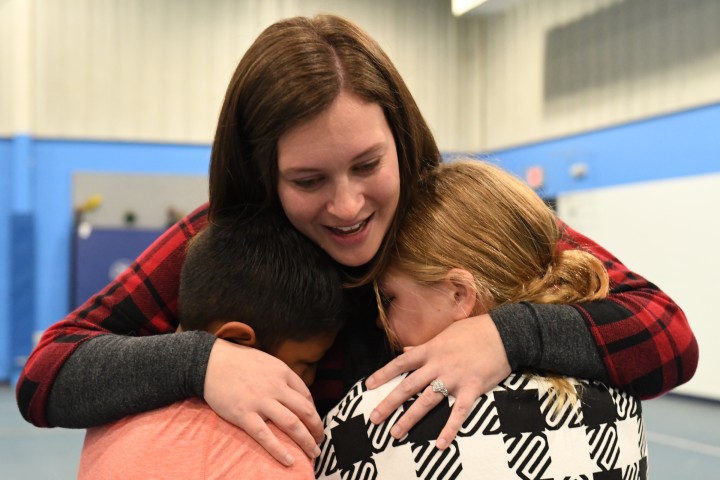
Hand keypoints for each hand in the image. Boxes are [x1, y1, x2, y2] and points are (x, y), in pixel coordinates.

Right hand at [204, 339, 323, 465]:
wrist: (210, 362)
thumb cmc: (238, 361)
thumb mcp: (267, 361)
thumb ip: (281, 376)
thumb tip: (294, 392)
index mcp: (283, 372)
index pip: (306, 395)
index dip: (313, 411)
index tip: (314, 422)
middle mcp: (276, 387)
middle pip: (305, 411)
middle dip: (317, 428)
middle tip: (320, 440)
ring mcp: (260, 401)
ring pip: (292, 424)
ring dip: (306, 441)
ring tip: (313, 452)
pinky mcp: (244, 414)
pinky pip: (265, 436)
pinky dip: (279, 450)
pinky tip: (290, 461)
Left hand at [365, 314, 510, 448]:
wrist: (504, 333)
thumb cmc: (474, 331)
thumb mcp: (445, 333)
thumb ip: (423, 345)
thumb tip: (405, 350)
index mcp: (430, 350)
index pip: (400, 363)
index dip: (383, 374)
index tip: (368, 386)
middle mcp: (438, 365)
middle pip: (408, 386)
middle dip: (389, 403)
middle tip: (374, 418)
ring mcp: (454, 378)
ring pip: (426, 401)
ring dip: (410, 418)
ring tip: (396, 433)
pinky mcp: (472, 389)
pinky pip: (458, 413)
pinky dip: (449, 429)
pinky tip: (440, 444)